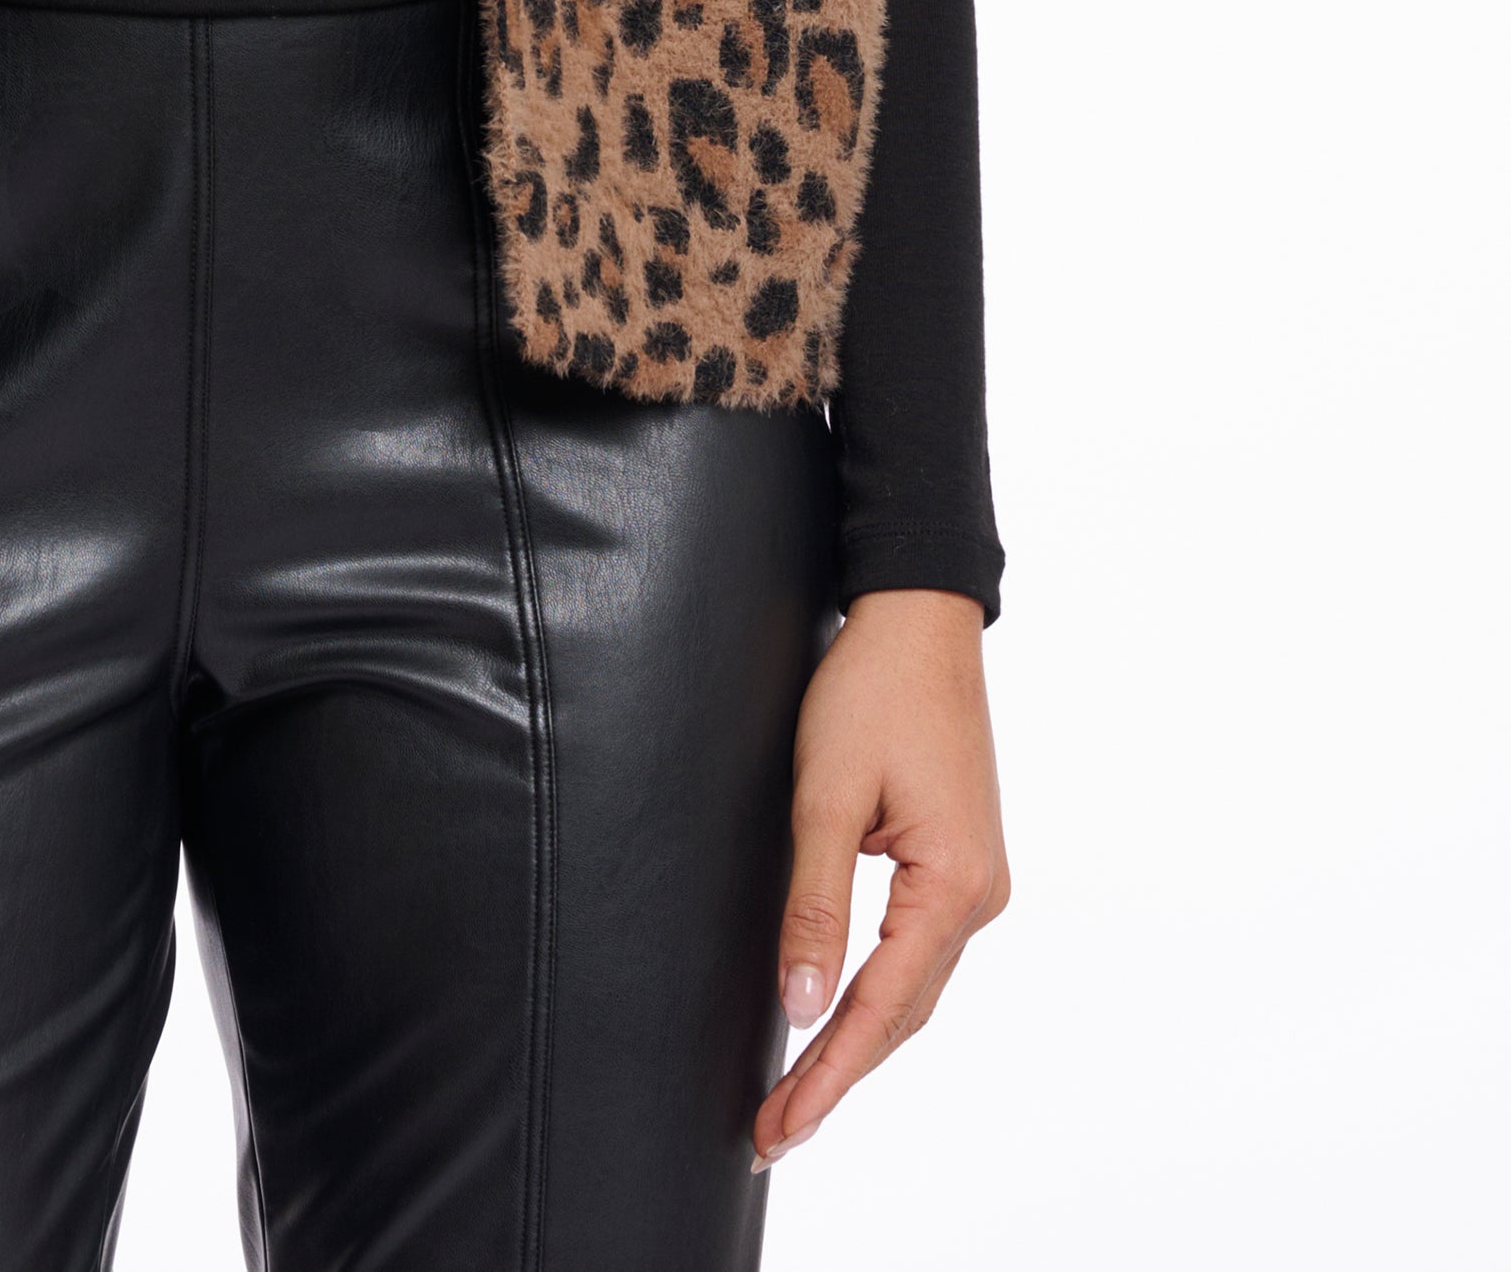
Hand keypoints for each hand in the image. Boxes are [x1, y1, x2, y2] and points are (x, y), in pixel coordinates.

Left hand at [753, 586, 1007, 1172]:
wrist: (918, 617)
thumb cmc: (871, 690)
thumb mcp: (827, 794)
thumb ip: (815, 904)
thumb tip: (799, 1006)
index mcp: (954, 886)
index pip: (881, 1008)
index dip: (827, 1074)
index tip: (780, 1128)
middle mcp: (978, 897)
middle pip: (902, 1014)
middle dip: (836, 1076)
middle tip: (772, 1135)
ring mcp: (974, 881)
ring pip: (911, 989)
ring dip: (855, 1043)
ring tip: (795, 1098)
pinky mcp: (958, 863)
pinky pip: (915, 953)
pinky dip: (875, 996)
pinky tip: (837, 1019)